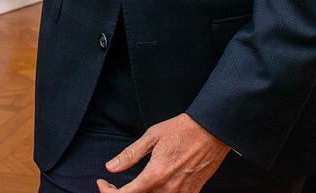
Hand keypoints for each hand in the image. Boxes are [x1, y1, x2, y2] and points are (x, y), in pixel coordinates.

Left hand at [98, 114, 230, 192]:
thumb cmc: (182, 129)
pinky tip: (153, 187)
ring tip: (133, 186)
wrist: (212, 131)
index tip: (103, 182)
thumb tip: (110, 167)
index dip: (109, 192)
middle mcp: (169, 188)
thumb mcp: (152, 136)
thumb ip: (130, 154)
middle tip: (114, 186)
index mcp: (156, 174)